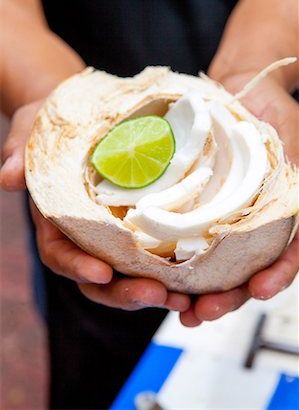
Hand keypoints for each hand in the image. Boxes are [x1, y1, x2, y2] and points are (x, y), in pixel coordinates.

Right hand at [1, 101, 190, 311]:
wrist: (84, 117)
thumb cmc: (54, 124)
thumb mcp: (31, 130)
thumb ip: (18, 153)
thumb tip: (8, 178)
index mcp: (56, 221)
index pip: (60, 254)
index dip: (77, 267)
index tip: (102, 272)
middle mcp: (84, 236)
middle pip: (98, 278)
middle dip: (125, 292)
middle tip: (157, 294)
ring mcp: (112, 235)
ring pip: (128, 276)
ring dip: (153, 291)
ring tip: (182, 298)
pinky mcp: (138, 227)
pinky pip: (152, 255)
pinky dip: (170, 270)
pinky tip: (194, 277)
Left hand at [180, 74, 298, 326]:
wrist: (241, 89)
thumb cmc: (274, 116)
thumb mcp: (295, 150)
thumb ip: (292, 186)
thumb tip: (293, 224)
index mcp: (273, 219)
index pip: (280, 257)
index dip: (274, 275)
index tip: (261, 288)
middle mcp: (244, 224)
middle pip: (239, 273)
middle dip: (226, 296)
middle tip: (207, 310)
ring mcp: (214, 217)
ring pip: (208, 266)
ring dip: (195, 292)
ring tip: (184, 310)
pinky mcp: (186, 207)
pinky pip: (176, 239)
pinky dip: (169, 262)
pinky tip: (159, 281)